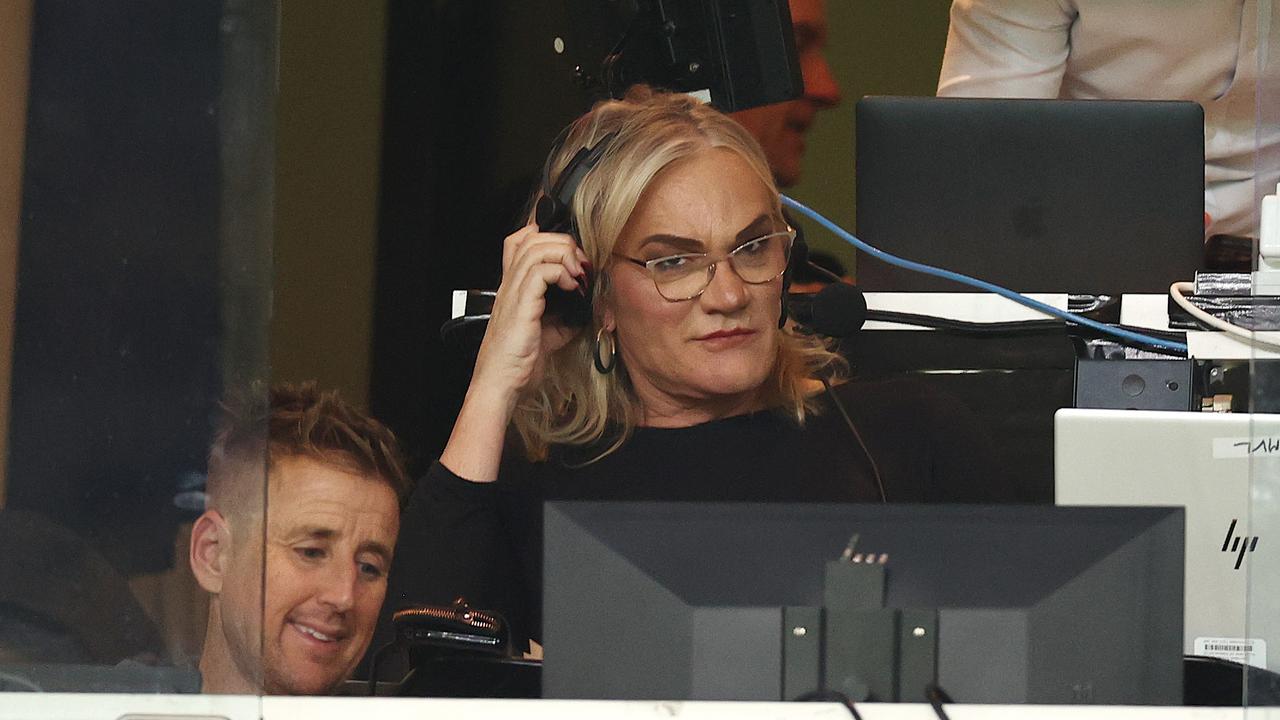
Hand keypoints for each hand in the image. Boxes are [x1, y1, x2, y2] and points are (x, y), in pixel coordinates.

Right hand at [440, 224, 588, 481]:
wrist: (502, 384)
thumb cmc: (520, 363)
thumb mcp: (550, 334)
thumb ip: (566, 316)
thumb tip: (587, 306)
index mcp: (513, 288)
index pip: (518, 242)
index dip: (542, 234)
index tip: (569, 251)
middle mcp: (509, 284)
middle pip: (531, 237)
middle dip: (563, 243)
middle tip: (581, 266)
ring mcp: (512, 292)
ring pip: (536, 248)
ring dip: (565, 255)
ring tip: (578, 275)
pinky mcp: (519, 304)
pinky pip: (541, 271)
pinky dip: (562, 274)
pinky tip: (572, 288)